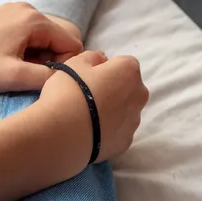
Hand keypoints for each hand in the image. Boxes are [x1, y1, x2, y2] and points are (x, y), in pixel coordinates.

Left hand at [0, 3, 83, 94]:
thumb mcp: (14, 78)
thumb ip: (49, 78)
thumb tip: (71, 76)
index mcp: (34, 20)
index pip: (72, 44)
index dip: (63, 67)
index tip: (40, 80)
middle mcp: (28, 9)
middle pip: (58, 40)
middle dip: (49, 62)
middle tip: (24, 76)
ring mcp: (15, 11)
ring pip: (44, 40)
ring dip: (37, 58)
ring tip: (13, 70)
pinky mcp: (5, 18)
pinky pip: (30, 36)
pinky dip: (25, 51)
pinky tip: (6, 62)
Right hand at [35, 51, 148, 167]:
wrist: (62, 135)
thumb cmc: (68, 92)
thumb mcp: (74, 63)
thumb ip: (93, 57)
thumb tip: (102, 60)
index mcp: (129, 71)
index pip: (123, 63)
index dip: (105, 68)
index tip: (88, 77)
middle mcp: (139, 95)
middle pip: (128, 88)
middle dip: (113, 89)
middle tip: (87, 97)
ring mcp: (134, 122)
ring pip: (125, 111)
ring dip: (112, 111)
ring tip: (85, 117)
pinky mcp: (125, 143)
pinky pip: (118, 132)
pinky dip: (108, 131)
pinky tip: (89, 132)